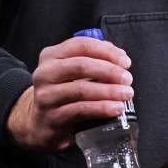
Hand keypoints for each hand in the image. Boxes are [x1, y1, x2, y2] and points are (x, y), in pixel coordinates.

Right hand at [6, 36, 132, 151]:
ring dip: (109, 91)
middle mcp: (45, 73)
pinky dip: (102, 108)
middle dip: (110, 71)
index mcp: (51, 56)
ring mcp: (46, 96)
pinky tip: (116, 108)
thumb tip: (120, 56)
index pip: (81, 45)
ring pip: (82, 89)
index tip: (125, 61)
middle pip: (81, 65)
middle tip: (127, 79)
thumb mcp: (71, 71)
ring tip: (126, 94)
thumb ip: (92, 59)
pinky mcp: (52, 117)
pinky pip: (81, 110)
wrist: (40, 122)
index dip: (107, 51)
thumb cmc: (63, 91)